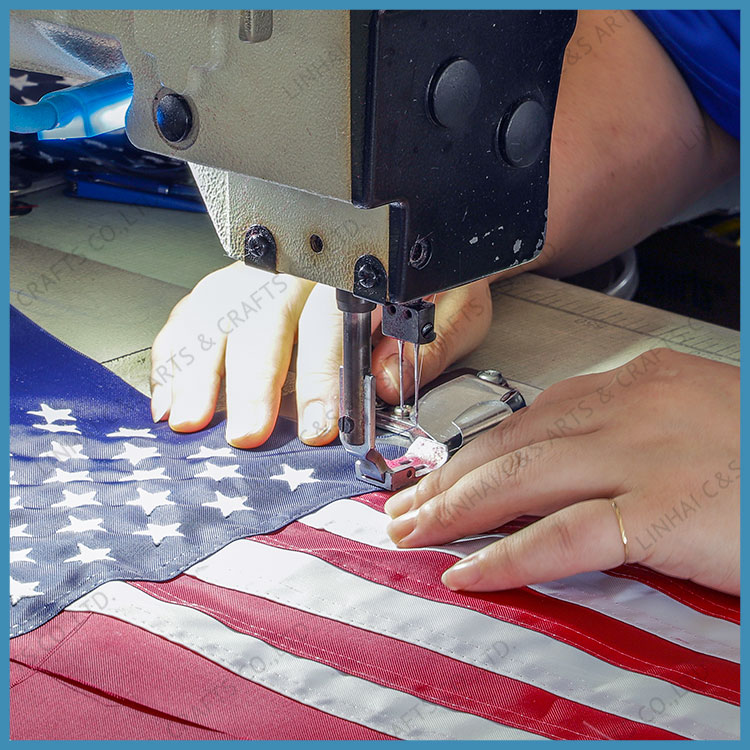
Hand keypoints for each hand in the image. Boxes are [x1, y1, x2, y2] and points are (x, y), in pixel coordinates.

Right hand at [150, 261, 492, 447]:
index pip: (331, 324)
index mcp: (353, 273)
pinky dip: (175, 355)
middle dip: (251, 382)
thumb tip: (389, 381)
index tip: (321, 424)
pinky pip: (193, 315)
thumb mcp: (450, 306)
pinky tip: (170, 395)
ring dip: (198, 370)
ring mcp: (257, 277)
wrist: (398, 247)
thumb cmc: (421, 286)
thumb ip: (426, 343)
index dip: (323, 376)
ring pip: (217, 314)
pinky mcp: (232, 290)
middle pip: (263, 319)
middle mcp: (297, 271)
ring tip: (187, 419)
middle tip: (246, 433)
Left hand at [384, 348, 739, 595]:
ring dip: (454, 509)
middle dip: (447, 477)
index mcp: (640, 382)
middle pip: (510, 442)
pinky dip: (505, 556)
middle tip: (403, 503)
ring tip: (412, 532)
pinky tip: (467, 571)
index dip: (477, 447)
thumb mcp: (689, 425)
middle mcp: (632, 407)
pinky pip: (562, 535)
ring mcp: (644, 455)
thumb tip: (573, 471)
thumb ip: (627, 438)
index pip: (532, 414)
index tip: (441, 471)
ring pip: (519, 478)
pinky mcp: (663, 510)